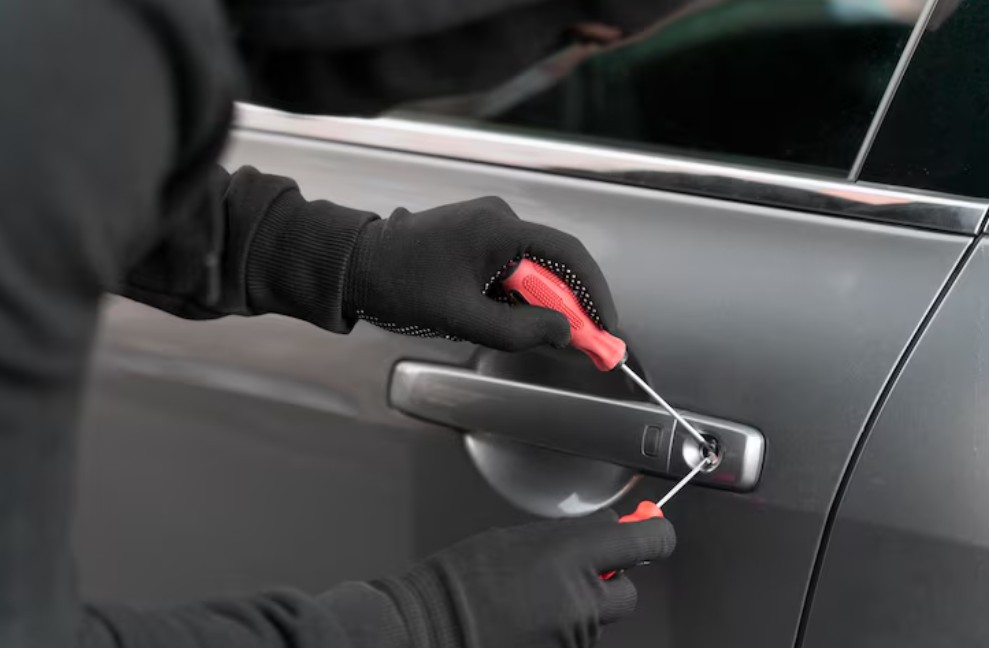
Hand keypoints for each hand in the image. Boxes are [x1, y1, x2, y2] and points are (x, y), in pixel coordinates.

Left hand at [343, 197, 617, 350]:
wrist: (353, 265)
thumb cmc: (399, 285)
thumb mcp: (463, 318)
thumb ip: (519, 330)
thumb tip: (563, 334)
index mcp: (500, 229)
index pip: (569, 256)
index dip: (594, 294)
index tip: (606, 328)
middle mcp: (499, 219)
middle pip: (554, 264)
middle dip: (571, 305)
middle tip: (584, 343)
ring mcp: (486, 226)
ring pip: (532, 269)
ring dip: (542, 303)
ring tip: (545, 338)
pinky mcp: (474, 238)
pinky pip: (511, 267)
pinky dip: (520, 296)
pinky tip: (515, 321)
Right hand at [370, 511, 675, 647]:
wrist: (430, 627)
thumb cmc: (463, 579)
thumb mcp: (518, 538)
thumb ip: (570, 536)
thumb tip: (607, 529)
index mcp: (570, 555)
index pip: (646, 542)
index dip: (655, 533)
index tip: (653, 528)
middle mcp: (580, 599)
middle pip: (628, 591)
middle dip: (611, 582)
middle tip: (580, 573)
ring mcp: (574, 636)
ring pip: (599, 619)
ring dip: (580, 608)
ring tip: (532, 599)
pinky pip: (577, 640)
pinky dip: (561, 630)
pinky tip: (528, 620)